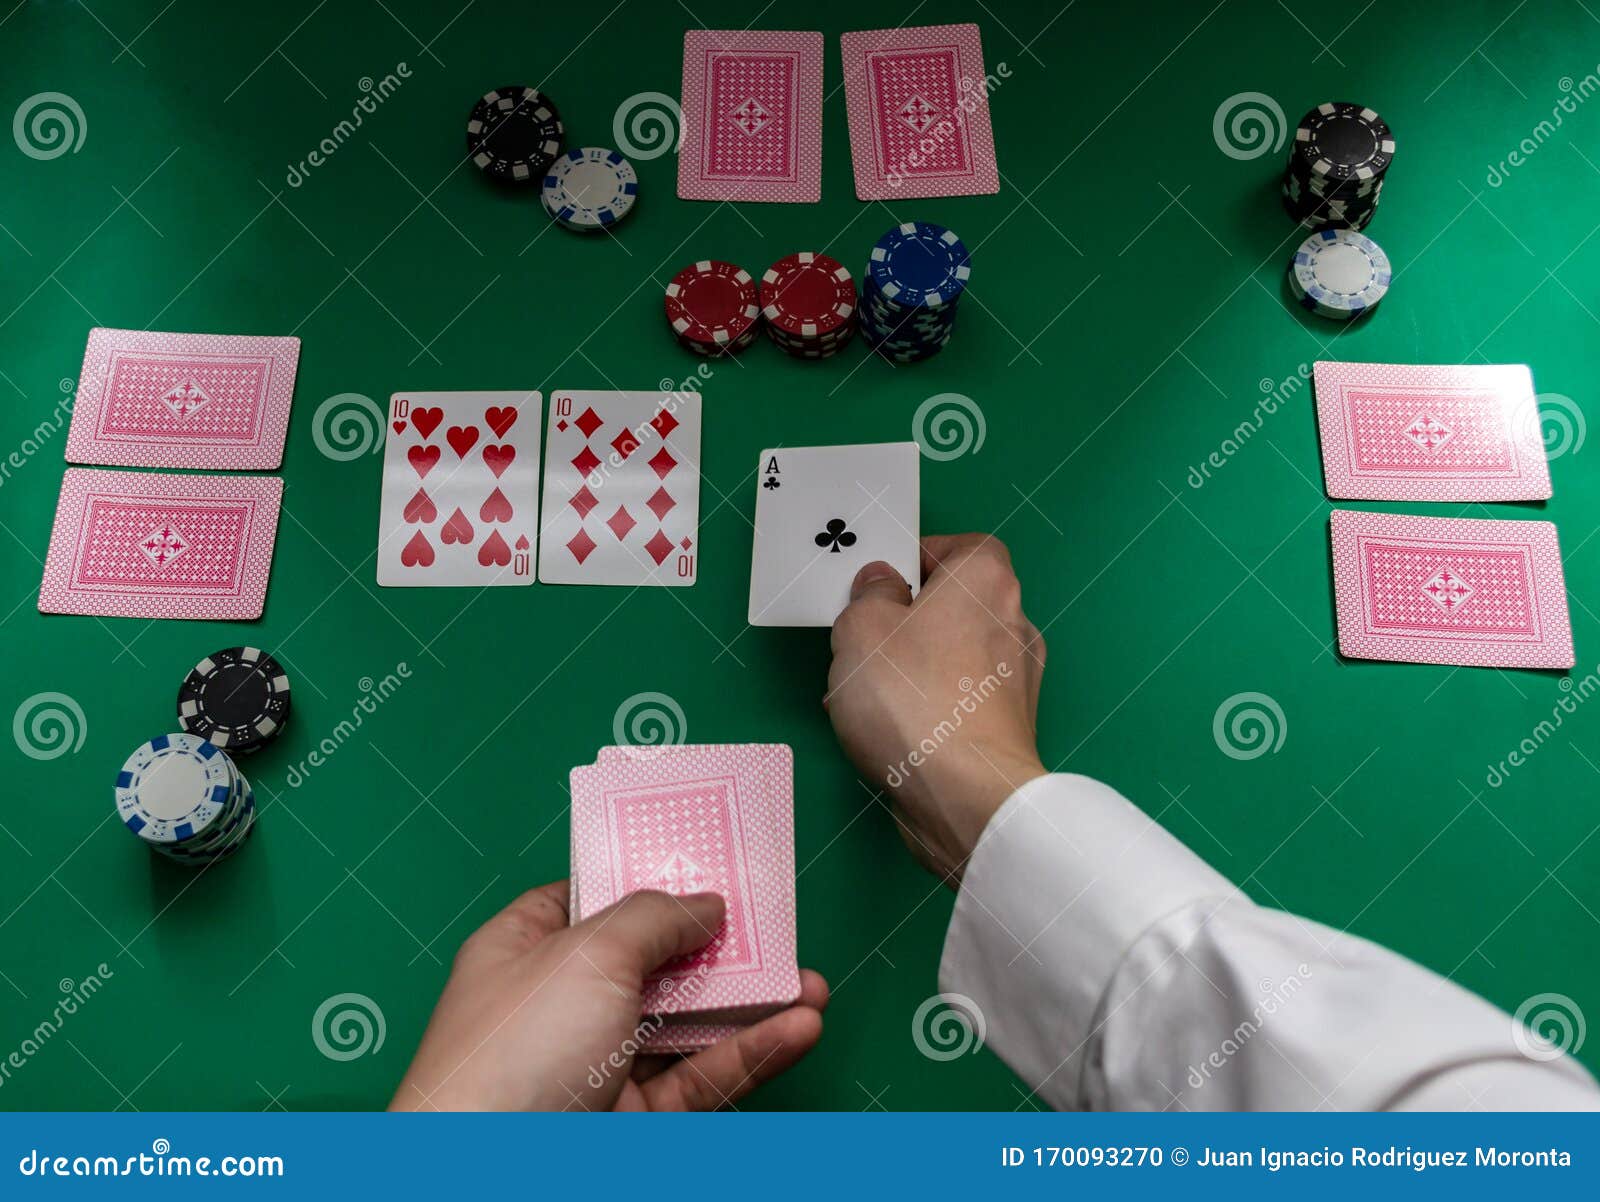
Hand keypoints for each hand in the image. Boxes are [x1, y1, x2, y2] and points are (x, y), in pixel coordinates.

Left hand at [391, 882, 827, 1110]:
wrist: (494, 1180)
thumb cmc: (515, 1052)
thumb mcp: (588, 954)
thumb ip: (655, 917)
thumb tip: (704, 904)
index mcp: (523, 950)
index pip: (591, 900)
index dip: (648, 879)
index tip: (707, 863)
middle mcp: (559, 1005)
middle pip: (653, 962)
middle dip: (718, 946)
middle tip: (778, 927)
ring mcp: (596, 1066)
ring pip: (687, 1025)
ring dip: (750, 1004)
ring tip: (811, 984)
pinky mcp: (632, 1120)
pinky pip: (700, 1078)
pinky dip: (750, 1054)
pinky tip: (798, 1029)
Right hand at [826, 534, 1046, 883]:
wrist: (968, 799)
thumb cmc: (913, 700)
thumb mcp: (861, 630)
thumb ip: (868, 596)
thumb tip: (883, 585)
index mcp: (986, 581)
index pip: (964, 547)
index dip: (920, 558)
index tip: (881, 582)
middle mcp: (1013, 623)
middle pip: (956, 604)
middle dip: (907, 619)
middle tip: (862, 640)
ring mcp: (1017, 681)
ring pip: (953, 657)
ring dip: (909, 668)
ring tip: (858, 696)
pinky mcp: (1008, 729)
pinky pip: (959, 701)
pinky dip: (927, 707)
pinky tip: (884, 731)